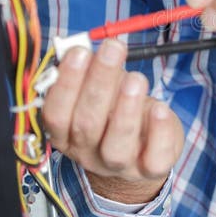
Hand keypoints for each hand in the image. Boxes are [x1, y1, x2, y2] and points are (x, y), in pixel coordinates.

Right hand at [42, 39, 183, 202]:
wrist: (142, 145)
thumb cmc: (114, 108)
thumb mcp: (96, 89)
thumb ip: (87, 71)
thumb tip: (80, 47)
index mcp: (65, 134)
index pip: (55, 114)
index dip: (66, 84)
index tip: (80, 51)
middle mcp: (87, 153)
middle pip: (86, 125)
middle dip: (99, 84)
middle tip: (113, 50)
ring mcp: (118, 166)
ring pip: (117, 146)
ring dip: (126, 109)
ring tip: (136, 78)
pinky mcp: (149, 170)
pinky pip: (153, 158)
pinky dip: (159, 132)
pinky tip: (160, 107)